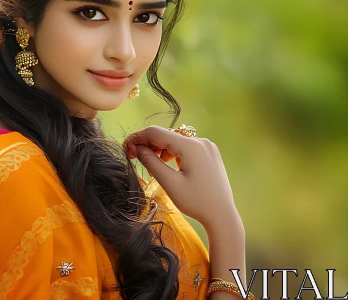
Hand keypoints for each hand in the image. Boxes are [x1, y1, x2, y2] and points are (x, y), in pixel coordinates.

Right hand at [123, 126, 238, 228]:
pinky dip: (174, 153)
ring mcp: (207, 146)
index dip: (138, 137)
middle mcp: (201, 141)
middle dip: (149, 144)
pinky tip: (169, 167)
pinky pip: (186, 147)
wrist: (222, 215)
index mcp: (191, 146)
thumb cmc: (196, 202)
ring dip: (161, 150)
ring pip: (176, 141)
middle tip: (135, 157)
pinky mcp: (210, 154)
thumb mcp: (170, 183)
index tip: (125, 146)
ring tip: (153, 167)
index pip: (157, 133)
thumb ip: (151, 162)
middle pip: (167, 135)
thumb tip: (136, 148)